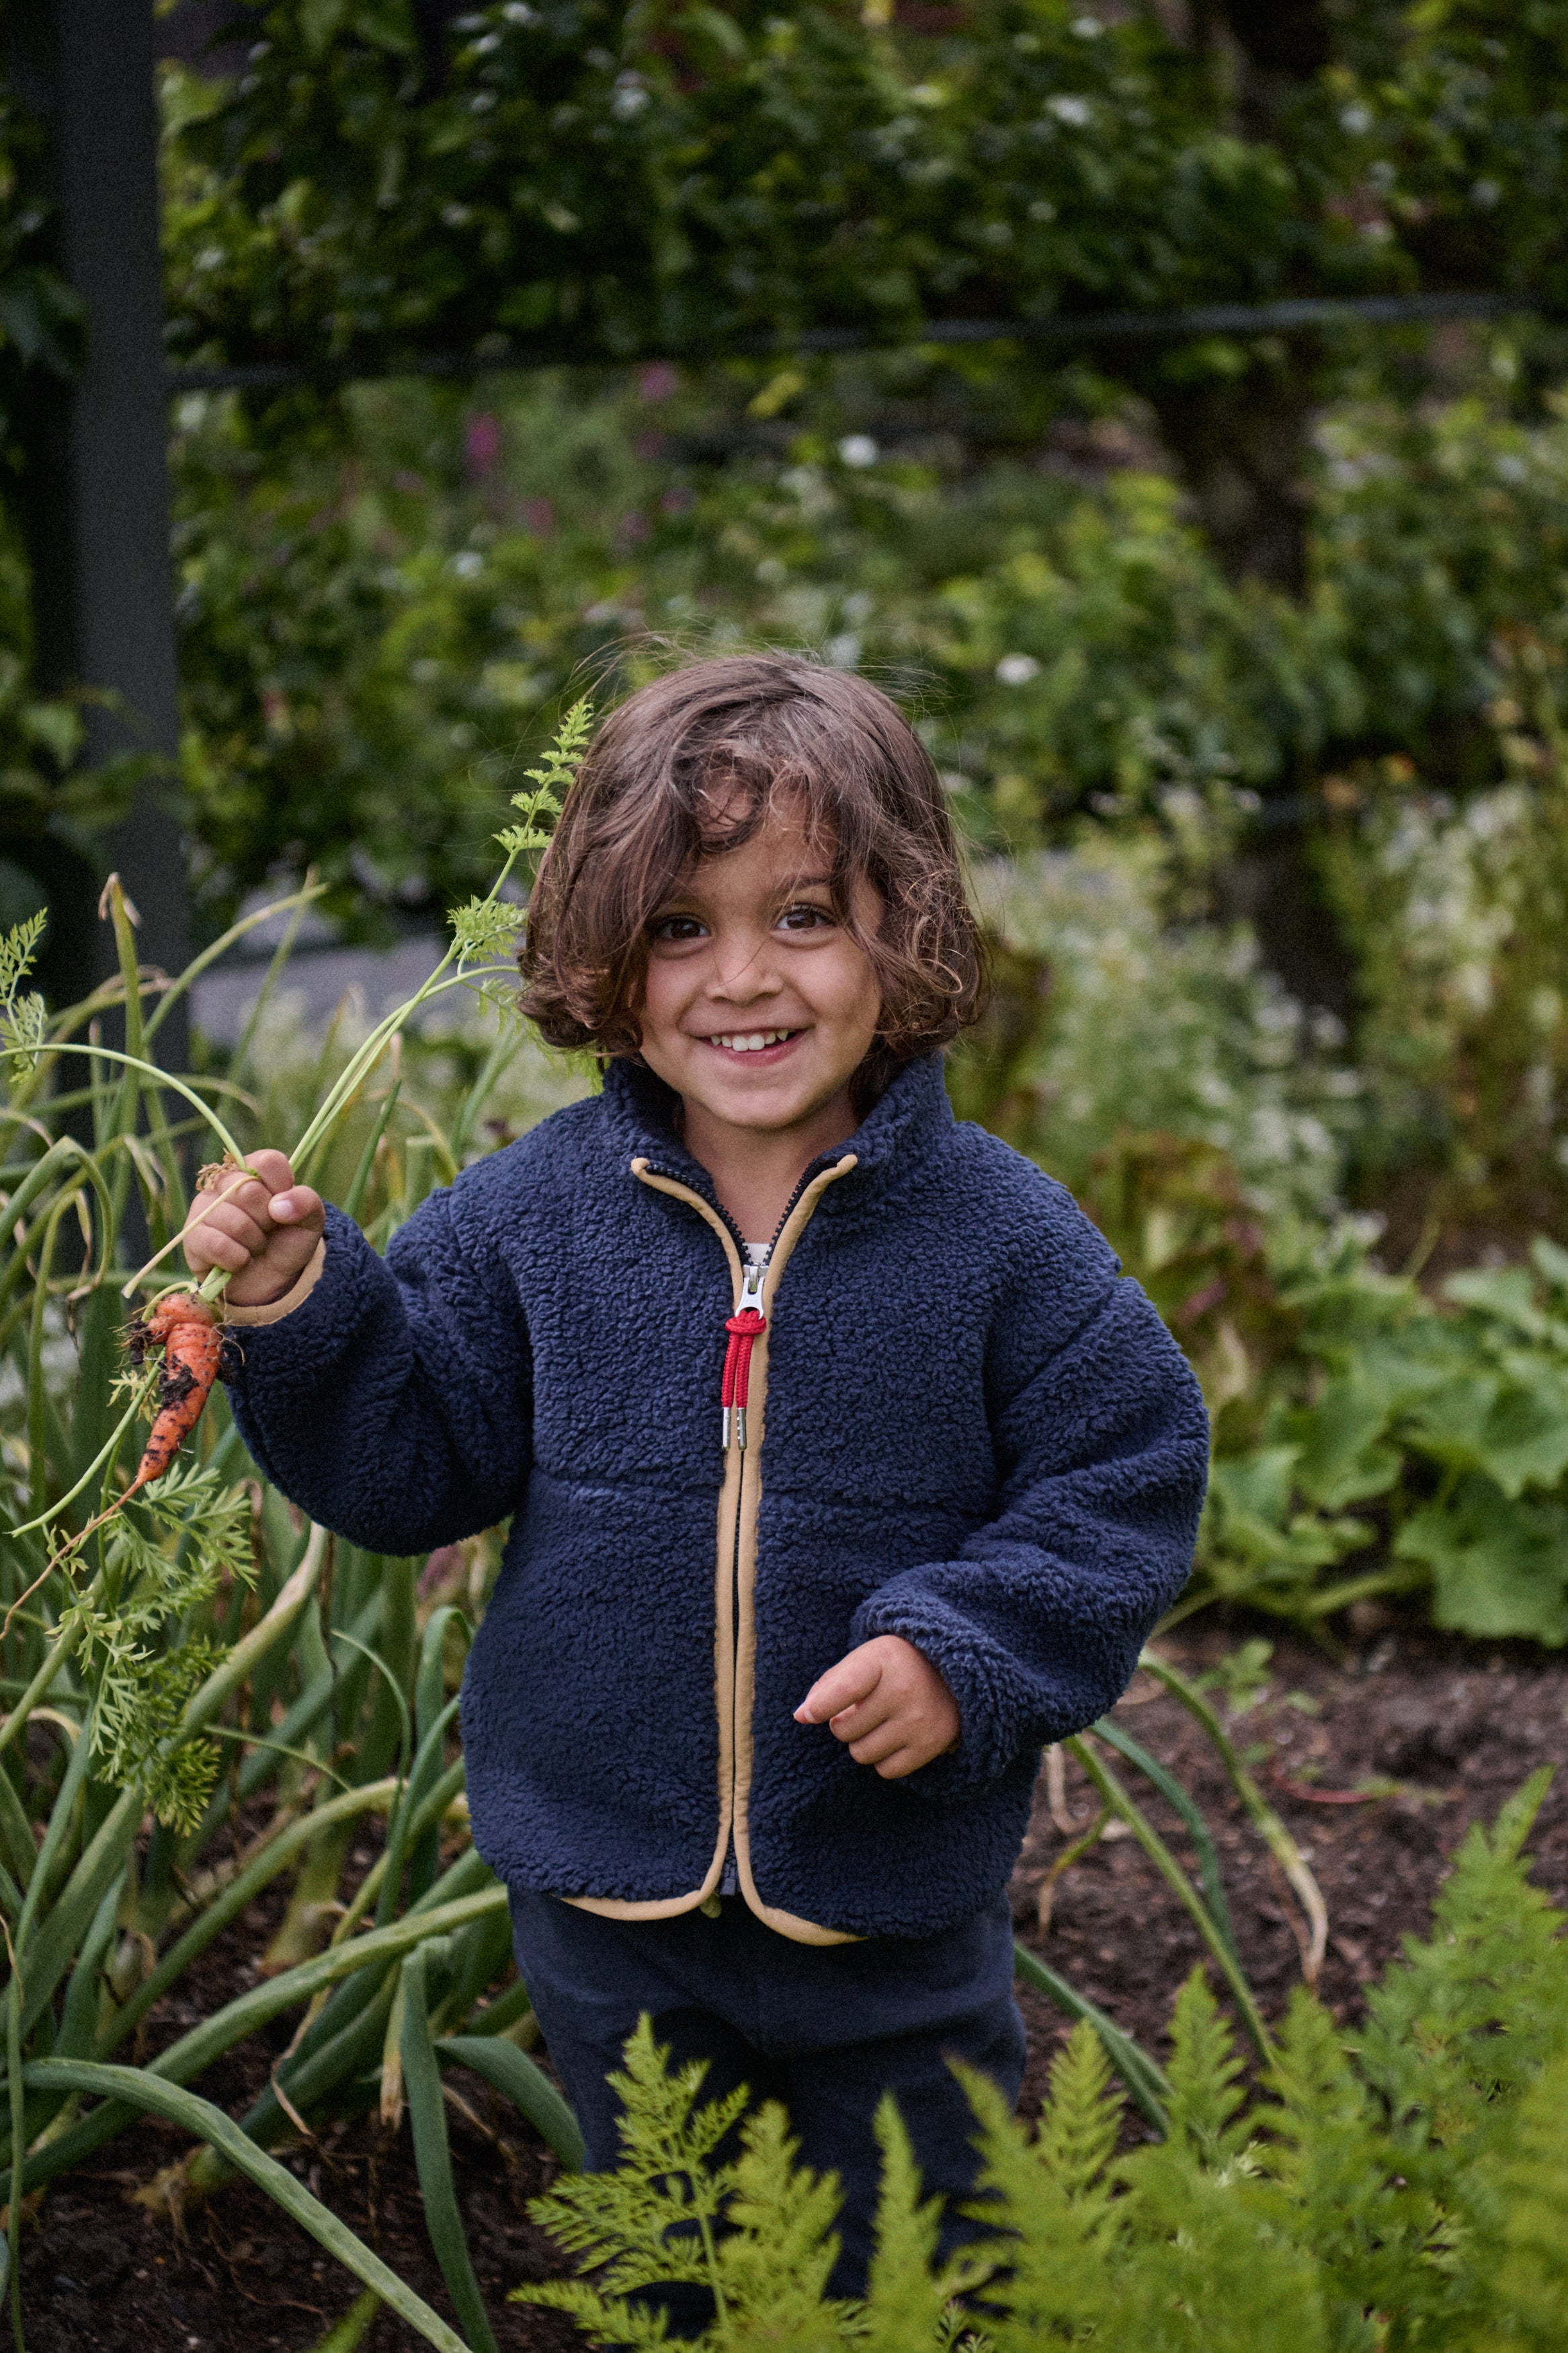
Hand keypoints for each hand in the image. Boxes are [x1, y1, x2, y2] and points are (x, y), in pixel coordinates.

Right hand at [181, 1147, 325, 1306]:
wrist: (271, 1280)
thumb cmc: (287, 1241)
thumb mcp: (310, 1221)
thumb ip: (306, 1203)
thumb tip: (278, 1206)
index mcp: (254, 1170)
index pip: (268, 1162)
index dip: (282, 1187)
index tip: (284, 1205)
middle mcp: (224, 1182)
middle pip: (249, 1191)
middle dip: (268, 1220)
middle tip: (268, 1229)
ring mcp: (204, 1207)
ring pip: (235, 1222)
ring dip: (254, 1243)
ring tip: (254, 1245)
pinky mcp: (192, 1236)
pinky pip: (218, 1245)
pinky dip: (238, 1259)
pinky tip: (240, 1260)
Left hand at [793, 1635, 959, 1779]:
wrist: (952, 1675)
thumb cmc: (896, 1667)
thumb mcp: (865, 1660)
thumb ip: (830, 1684)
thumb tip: (801, 1716)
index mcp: (884, 1660)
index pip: (842, 1689)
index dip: (819, 1707)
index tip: (805, 1715)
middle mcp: (904, 1690)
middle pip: (843, 1730)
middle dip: (845, 1724)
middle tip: (863, 1710)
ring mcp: (919, 1720)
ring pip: (861, 1754)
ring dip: (862, 1743)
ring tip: (880, 1723)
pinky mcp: (930, 1746)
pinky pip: (885, 1770)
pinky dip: (883, 1759)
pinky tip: (895, 1737)